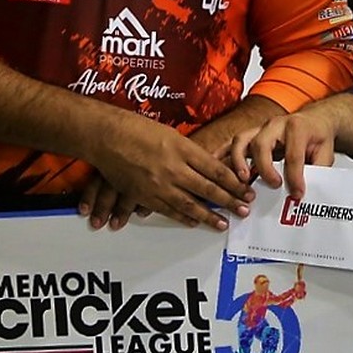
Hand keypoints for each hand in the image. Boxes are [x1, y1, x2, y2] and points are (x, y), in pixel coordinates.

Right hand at [80, 113, 254, 230]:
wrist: (105, 136)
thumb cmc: (137, 129)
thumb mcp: (171, 134)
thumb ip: (190, 152)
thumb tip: (211, 167)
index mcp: (182, 148)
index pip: (216, 170)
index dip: (234, 183)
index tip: (247, 191)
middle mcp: (173, 168)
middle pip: (208, 189)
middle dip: (229, 201)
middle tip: (244, 211)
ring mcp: (158, 184)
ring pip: (189, 205)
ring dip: (209, 216)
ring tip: (223, 224)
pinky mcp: (144, 195)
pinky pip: (167, 210)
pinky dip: (183, 217)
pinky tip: (195, 222)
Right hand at [230, 110, 340, 199]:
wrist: (314, 120)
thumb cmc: (317, 136)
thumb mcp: (326, 153)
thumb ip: (318, 170)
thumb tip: (304, 192)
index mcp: (297, 127)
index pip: (293, 154)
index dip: (295, 176)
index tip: (297, 193)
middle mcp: (275, 124)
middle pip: (261, 143)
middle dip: (264, 167)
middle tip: (273, 185)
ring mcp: (259, 128)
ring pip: (242, 140)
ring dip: (239, 162)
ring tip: (243, 180)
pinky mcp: (250, 136)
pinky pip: (232, 144)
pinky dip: (222, 155)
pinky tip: (216, 168)